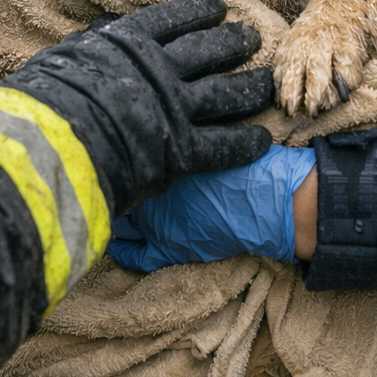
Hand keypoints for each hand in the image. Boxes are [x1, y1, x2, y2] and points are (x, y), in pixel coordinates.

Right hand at [4, 0, 273, 216]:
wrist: (48, 144)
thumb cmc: (42, 99)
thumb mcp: (66, 54)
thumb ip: (94, 43)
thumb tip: (103, 30)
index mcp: (130, 40)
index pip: (175, 17)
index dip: (201, 11)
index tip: (218, 8)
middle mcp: (161, 68)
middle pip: (211, 50)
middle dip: (236, 43)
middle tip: (252, 38)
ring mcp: (176, 107)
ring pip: (227, 93)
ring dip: (251, 88)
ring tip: (266, 85)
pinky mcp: (183, 151)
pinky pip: (224, 145)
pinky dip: (246, 143)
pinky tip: (263, 141)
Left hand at [108, 143, 315, 270]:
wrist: (267, 198)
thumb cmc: (243, 159)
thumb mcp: (210, 131)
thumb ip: (184, 129)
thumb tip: (166, 119)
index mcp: (155, 158)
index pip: (122, 157)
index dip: (117, 155)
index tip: (112, 152)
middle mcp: (147, 190)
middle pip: (117, 186)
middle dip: (112, 183)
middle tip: (108, 179)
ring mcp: (156, 222)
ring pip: (121, 221)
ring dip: (115, 215)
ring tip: (110, 208)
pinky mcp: (169, 249)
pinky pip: (137, 256)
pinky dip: (124, 253)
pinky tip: (116, 247)